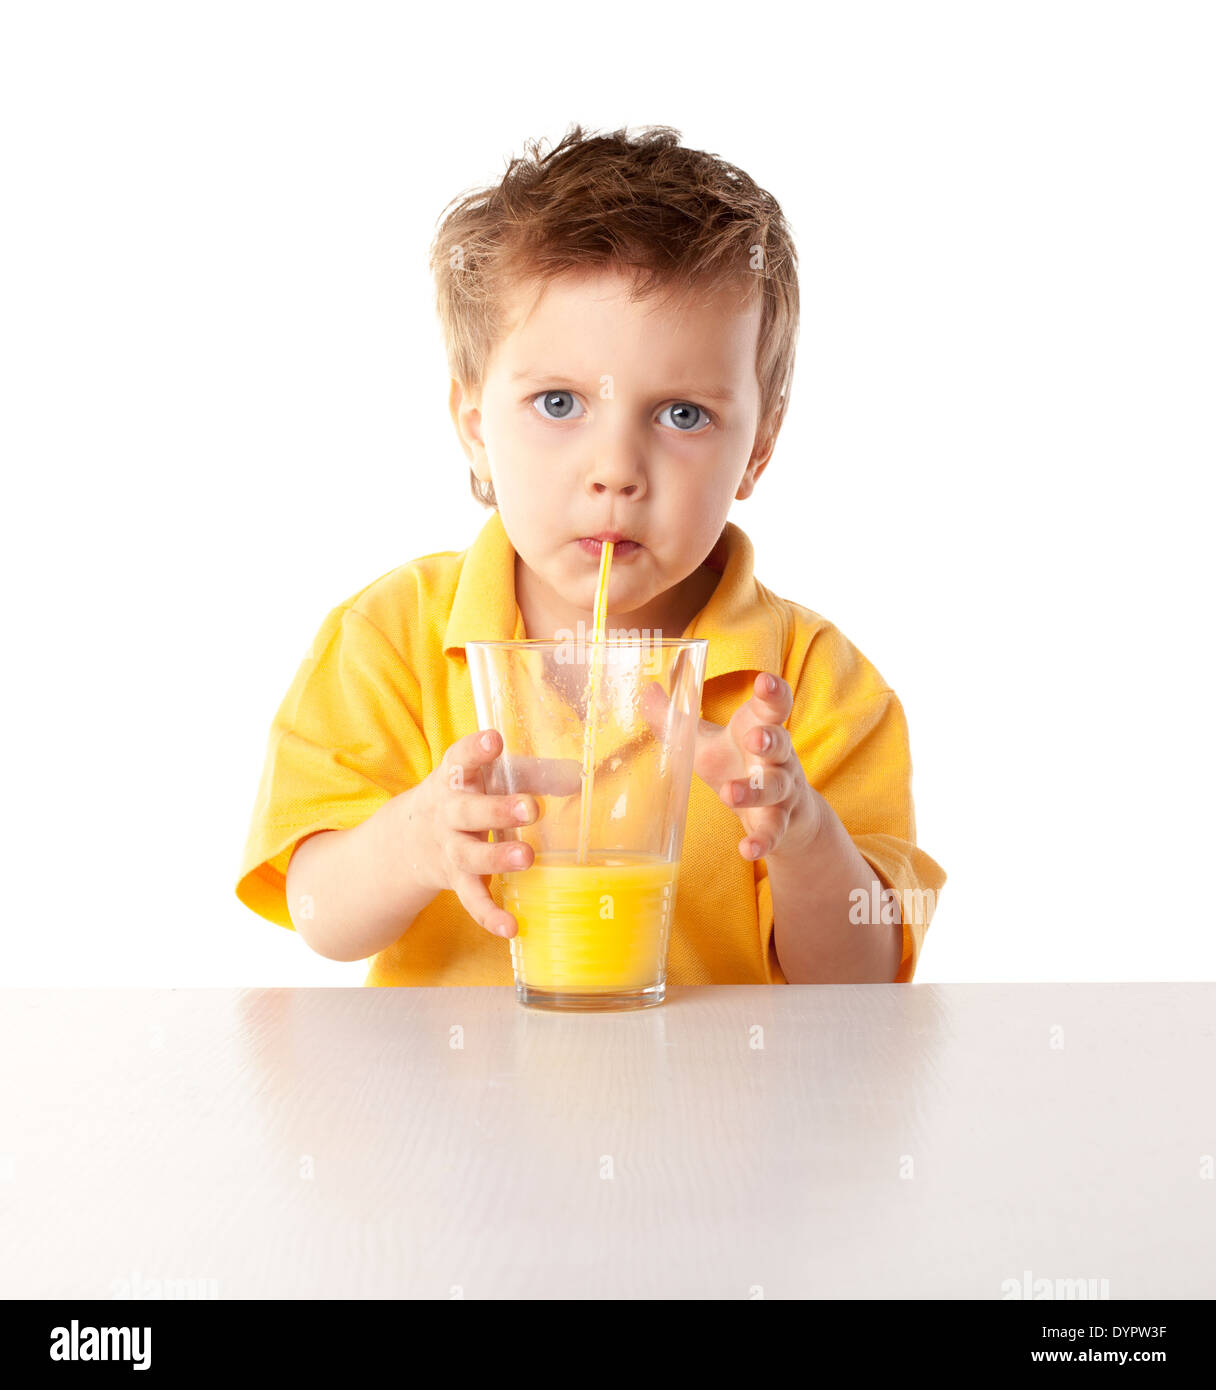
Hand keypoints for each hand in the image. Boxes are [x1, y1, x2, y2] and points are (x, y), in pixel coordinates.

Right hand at [416, 729, 580, 937]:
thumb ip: (532, 774)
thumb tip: (576, 777)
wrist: (409, 839)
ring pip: (468, 855)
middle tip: (530, 808)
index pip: (460, 758)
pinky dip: (489, 915)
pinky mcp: (456, 880)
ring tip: (526, 858)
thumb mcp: (490, 778)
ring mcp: (449, 848)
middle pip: (466, 810)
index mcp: (455, 778)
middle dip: (496, 809)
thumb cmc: (468, 796)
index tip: (494, 740)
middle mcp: (447, 812)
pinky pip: (471, 899)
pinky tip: (511, 927)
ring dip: (496, 857)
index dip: (475, 749)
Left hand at [644, 670, 820, 862]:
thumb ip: (675, 718)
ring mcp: (782, 789)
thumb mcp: (705, 741)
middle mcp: (778, 756)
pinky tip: (747, 850)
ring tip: (729, 794)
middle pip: (780, 742)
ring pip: (775, 787)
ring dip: (754, 791)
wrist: (785, 815)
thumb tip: (646, 689)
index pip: (773, 705)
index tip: (764, 682)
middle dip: (770, 738)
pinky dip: (762, 841)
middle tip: (754, 737)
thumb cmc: (738, 764)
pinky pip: (773, 831)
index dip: (773, 692)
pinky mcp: (781, 822)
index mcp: (760, 728)